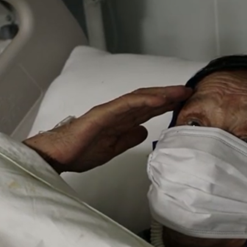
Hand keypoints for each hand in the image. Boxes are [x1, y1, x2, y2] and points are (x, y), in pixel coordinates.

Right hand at [23, 86, 191, 172]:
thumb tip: (143, 131)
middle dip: (169, 95)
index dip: (167, 104)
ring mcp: (110, 111)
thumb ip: (128, 138)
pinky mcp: (102, 114)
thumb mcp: (113, 148)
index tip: (185, 102)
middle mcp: (116, 112)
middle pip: (147, 99)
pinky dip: (144, 101)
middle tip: (190, 91)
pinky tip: (159, 100)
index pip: (147, 109)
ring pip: (140, 98)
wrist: (57, 155)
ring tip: (180, 92)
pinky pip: (126, 105)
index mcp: (120, 120)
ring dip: (161, 94)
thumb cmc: (79, 151)